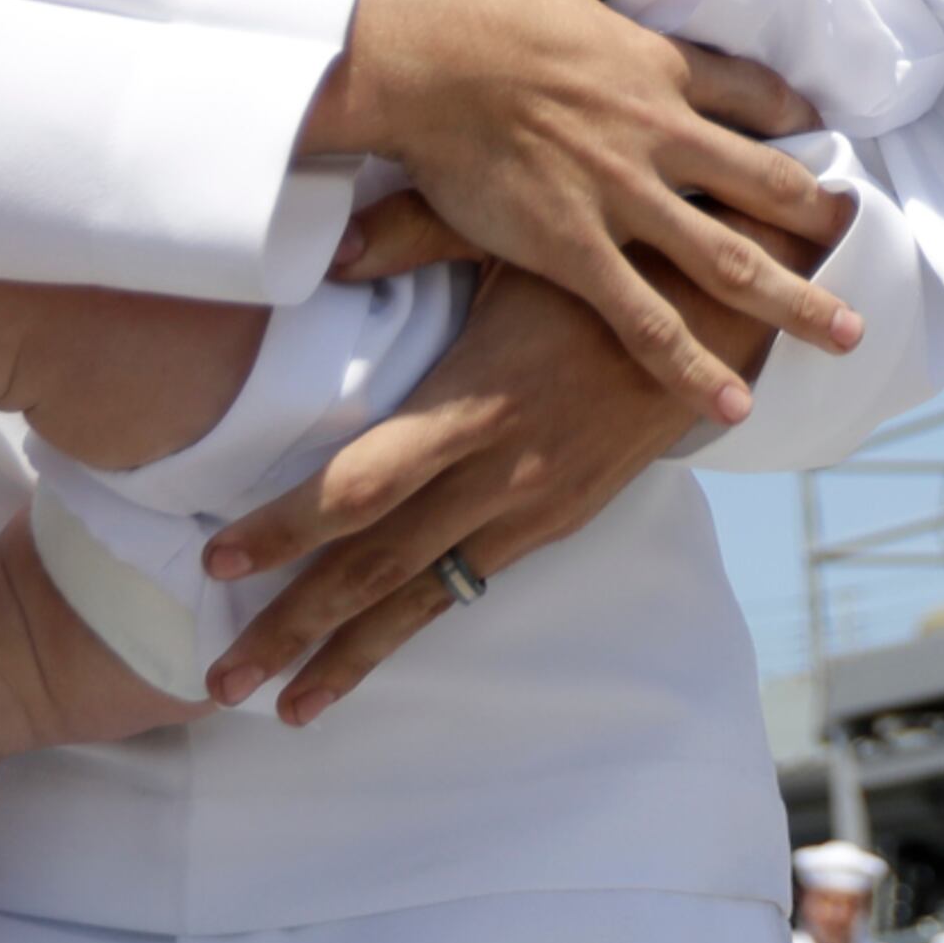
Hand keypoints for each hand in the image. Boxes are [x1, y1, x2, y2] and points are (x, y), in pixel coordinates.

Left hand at [200, 251, 788, 719]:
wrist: (729, 316)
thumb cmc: (609, 266)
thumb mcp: (515, 238)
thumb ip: (416, 234)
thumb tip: (327, 240)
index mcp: (480, 405)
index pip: (364, 485)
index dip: (286, 527)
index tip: (214, 558)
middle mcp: (503, 474)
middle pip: (378, 570)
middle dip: (295, 629)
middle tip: (220, 681)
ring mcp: (535, 509)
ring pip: (425, 599)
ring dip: (350, 655)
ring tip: (286, 707)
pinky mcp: (560, 520)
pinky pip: (469, 583)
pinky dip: (413, 623)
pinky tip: (368, 649)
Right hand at [307, 0, 852, 423]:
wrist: (434, 48)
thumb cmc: (482, 11)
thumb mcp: (568, 3)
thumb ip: (593, 31)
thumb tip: (576, 21)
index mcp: (661, 67)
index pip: (752, 94)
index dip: (793, 117)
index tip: (820, 133)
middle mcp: (663, 132)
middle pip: (768, 182)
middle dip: (821, 217)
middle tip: (863, 237)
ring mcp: (627, 195)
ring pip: (733, 259)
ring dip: (798, 301)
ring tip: (847, 335)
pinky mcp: (577, 247)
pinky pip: (648, 321)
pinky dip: (694, 366)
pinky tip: (734, 404)